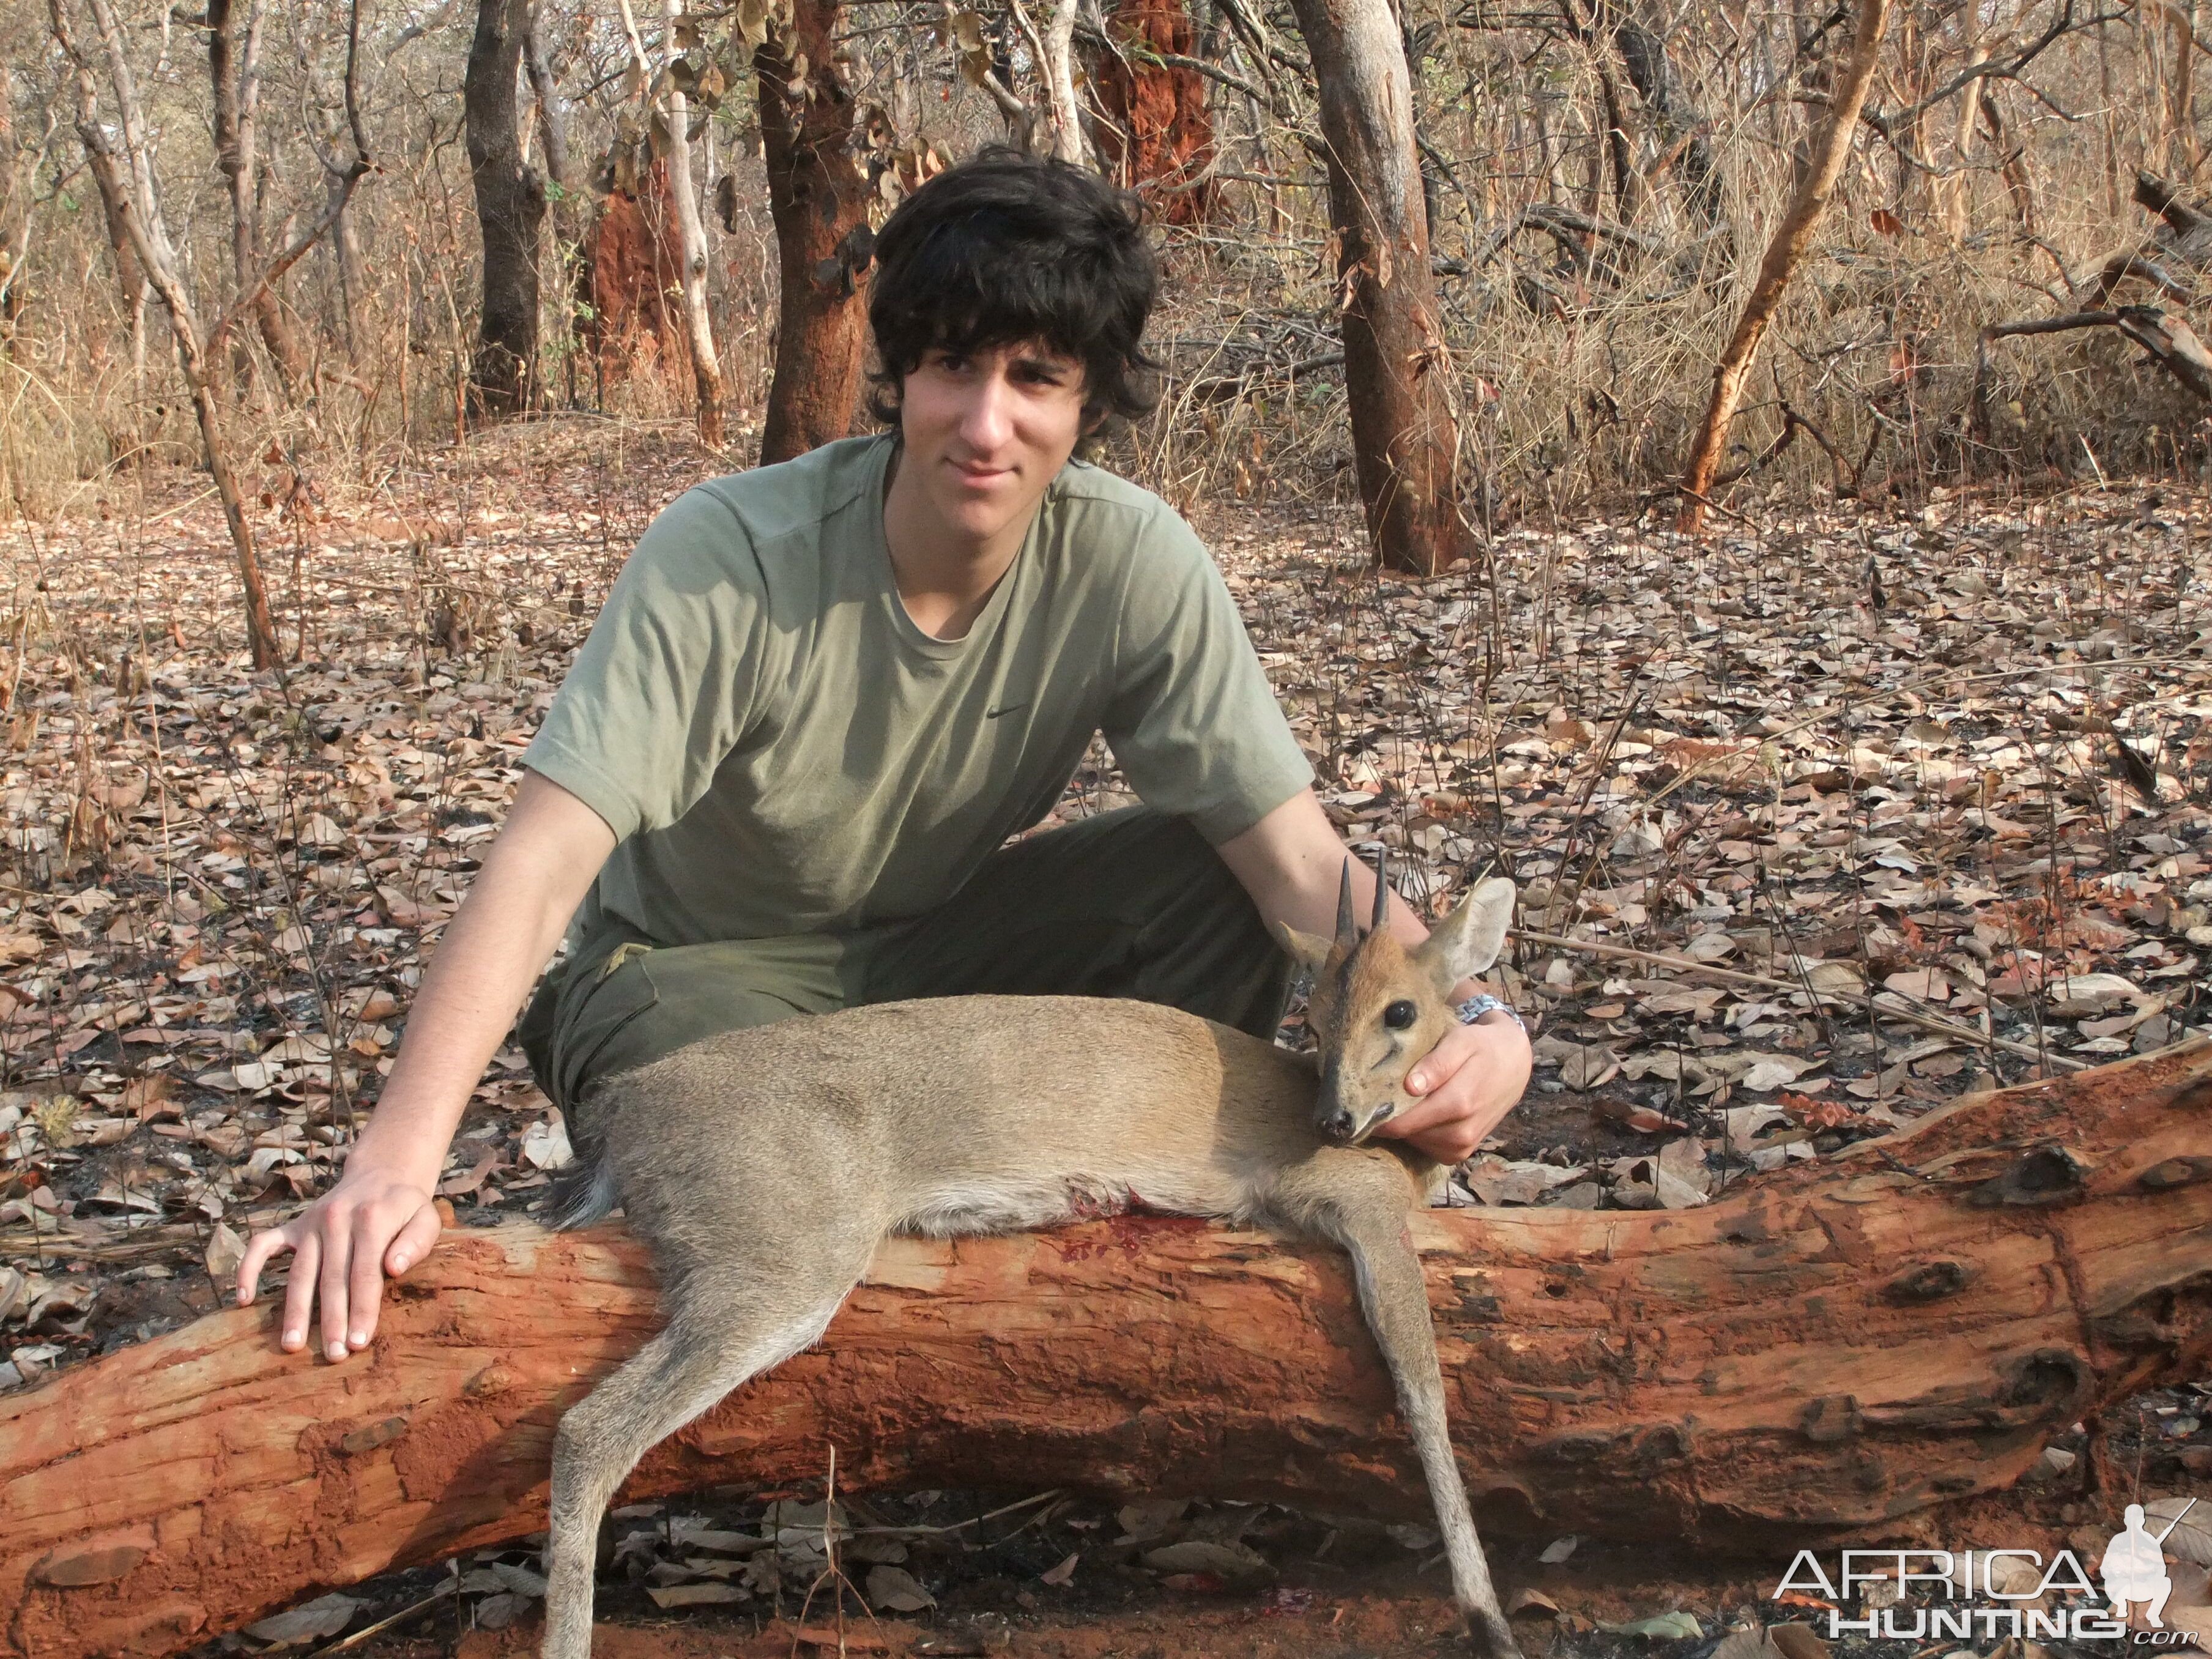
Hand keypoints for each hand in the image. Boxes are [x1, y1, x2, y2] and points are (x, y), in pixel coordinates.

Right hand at [236, 1161, 443, 1360]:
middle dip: (332, 1320)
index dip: (362, 1310)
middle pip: (332, 1278)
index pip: (365, 1273)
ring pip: (299, 1272)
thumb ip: (416, 1242)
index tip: (359, 1343)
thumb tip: (394, 1268)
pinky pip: (263, 1245)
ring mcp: (311, 1223)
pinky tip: (244, 1299)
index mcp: (372, 1219)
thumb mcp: (426, 1217)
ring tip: (292, 1344)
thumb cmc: (406, 1207)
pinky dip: (248, 1269)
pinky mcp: (293, 1225)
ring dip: (295, 1310)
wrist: (382, 1174)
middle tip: (332, 1355)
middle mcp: (337, 1220)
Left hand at [1372, 1013, 1532, 1164]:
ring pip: (1415, 1143)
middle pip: (1406, 1134)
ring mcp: (1462, 1147)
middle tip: (1371, 1098)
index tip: (1358, 1101)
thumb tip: (1411, 1086)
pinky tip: (1417, 1113)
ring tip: (1396, 1102)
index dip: (1378, 1114)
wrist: (1513, 1065)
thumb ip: (1437, 1063)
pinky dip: (1417, 1134)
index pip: (1404, 1121)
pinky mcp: (1461, 1153)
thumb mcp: (1461, 1042)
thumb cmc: (1481, 1047)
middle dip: (1387, 1118)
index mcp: (1460, 1103)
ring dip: (1403, 1126)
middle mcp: (1462, 1132)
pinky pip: (1427, 1149)